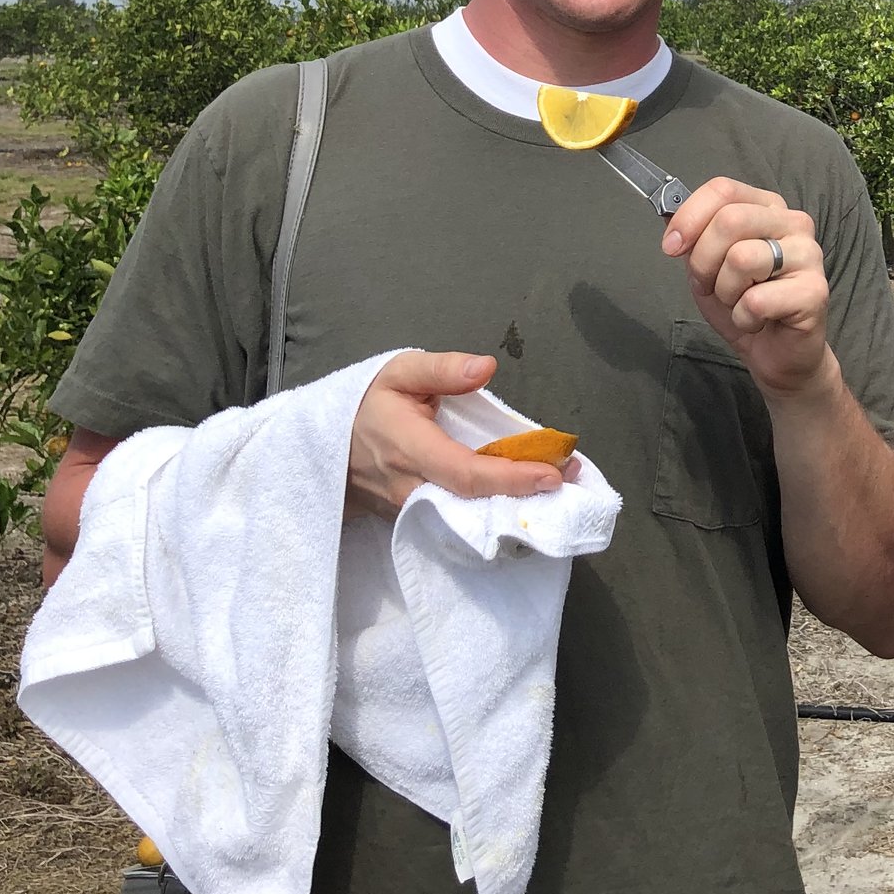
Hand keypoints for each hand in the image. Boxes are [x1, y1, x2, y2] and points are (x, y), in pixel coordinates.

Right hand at [346, 350, 568, 519]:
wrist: (321, 446)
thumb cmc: (367, 403)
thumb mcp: (399, 372)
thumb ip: (442, 369)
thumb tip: (486, 367)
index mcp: (410, 448)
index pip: (466, 474)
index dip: (511, 478)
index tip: (553, 473)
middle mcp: (411, 490)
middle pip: (475, 507)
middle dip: (527, 496)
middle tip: (571, 479)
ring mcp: (410, 513)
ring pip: (468, 523)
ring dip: (514, 509)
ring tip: (558, 490)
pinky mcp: (413, 523)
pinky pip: (457, 527)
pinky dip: (493, 518)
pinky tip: (523, 504)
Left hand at [664, 177, 832, 398]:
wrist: (776, 354)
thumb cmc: (744, 304)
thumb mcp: (707, 266)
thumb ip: (692, 236)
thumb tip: (666, 212)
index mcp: (768, 207)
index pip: (724, 190)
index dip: (689, 216)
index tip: (670, 247)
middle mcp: (794, 223)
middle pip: (730, 220)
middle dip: (704, 261)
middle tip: (710, 286)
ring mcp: (809, 255)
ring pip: (742, 258)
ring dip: (726, 292)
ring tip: (739, 303)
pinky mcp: (814, 291)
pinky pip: (756, 299)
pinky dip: (743, 318)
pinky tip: (757, 321)